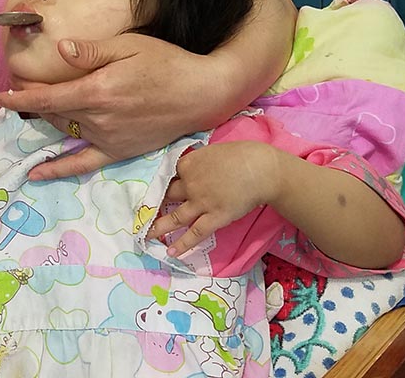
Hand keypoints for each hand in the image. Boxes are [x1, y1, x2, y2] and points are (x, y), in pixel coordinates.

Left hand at [0, 33, 220, 179]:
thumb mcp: (128, 46)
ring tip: (31, 109)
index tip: (1, 95)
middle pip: (52, 113)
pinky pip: (83, 163)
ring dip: (45, 121)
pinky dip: (58, 169)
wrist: (201, 94)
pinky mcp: (119, 151)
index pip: (47, 98)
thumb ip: (91, 51)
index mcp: (98, 91)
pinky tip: (37, 173)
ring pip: (64, 130)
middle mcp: (99, 119)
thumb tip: (60, 49)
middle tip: (22, 87)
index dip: (21, 97)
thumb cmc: (165, 62)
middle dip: (32, 101)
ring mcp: (108, 138)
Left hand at [145, 140, 282, 256]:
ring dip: (159, 227)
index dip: (165, 182)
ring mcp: (201, 202)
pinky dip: (183, 243)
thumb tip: (195, 168)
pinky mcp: (215, 217)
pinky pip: (195, 233)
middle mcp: (190, 184)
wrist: (262, 169)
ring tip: (145, 235)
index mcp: (188, 164)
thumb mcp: (213, 151)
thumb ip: (199, 161)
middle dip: (155, 204)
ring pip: (175, 217)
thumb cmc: (242, 154)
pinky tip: (171, 251)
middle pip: (167, 195)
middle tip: (143, 213)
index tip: (159, 189)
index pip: (169, 174)